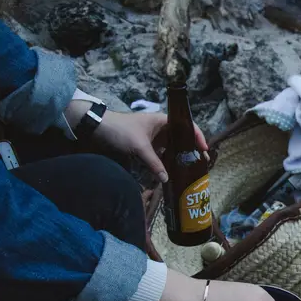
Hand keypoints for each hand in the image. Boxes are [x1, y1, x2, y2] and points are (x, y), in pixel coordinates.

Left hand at [87, 109, 208, 182]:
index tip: (204, 151)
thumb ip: (154, 163)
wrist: (96, 128)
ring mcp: (153, 138)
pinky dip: (167, 162)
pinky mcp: (146, 147)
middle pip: (182, 138)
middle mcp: (161, 128)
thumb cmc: (120, 131)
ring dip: (180, 157)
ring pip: (172, 148)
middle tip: (200, 164)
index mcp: (163, 121)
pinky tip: (171, 171)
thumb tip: (167, 179)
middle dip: (192, 150)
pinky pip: (161, 155)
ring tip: (189, 170)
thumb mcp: (139, 147)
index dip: (198, 137)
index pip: (188, 126)